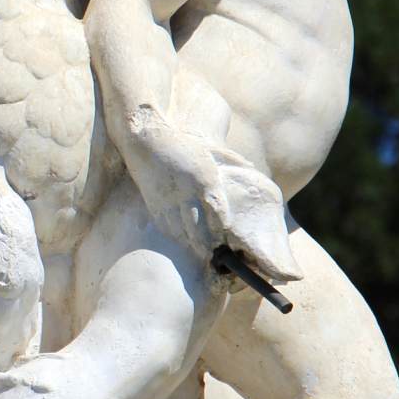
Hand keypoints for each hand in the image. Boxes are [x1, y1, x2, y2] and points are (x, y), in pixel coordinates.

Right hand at [124, 112, 297, 286]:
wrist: (146, 141)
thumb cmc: (182, 144)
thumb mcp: (208, 150)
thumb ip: (231, 159)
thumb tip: (252, 167)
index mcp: (203, 179)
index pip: (217, 212)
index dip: (222, 230)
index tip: (228, 241)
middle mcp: (186, 193)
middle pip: (200, 228)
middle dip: (209, 245)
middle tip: (218, 257)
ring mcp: (169, 200)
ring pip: (182, 231)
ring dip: (193, 245)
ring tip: (203, 254)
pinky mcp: (155, 205)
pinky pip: (167, 227)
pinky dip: (177, 237)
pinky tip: (184, 242)